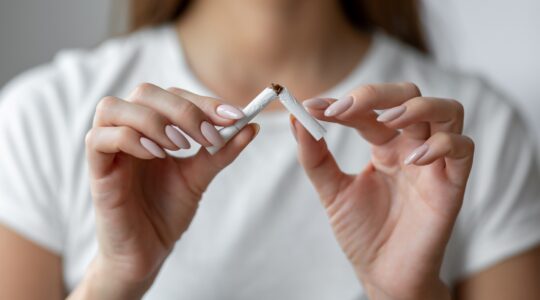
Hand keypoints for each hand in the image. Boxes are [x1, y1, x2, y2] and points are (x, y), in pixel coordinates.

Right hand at [73, 84, 256, 298]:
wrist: (147, 252)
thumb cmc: (167, 212)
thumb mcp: (200, 176)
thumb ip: (221, 151)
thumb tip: (252, 126)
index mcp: (151, 128)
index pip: (173, 95)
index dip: (204, 101)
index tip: (235, 116)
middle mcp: (127, 131)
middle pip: (144, 92)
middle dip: (182, 109)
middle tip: (208, 136)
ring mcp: (108, 149)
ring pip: (112, 107)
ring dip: (153, 121)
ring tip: (181, 146)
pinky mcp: (96, 171)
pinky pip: (99, 139)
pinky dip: (130, 139)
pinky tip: (158, 156)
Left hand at [293, 83, 473, 299]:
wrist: (383, 274)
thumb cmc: (363, 233)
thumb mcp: (332, 191)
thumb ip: (315, 157)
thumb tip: (296, 118)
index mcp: (385, 146)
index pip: (370, 109)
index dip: (343, 102)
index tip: (313, 106)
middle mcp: (412, 147)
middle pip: (411, 95)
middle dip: (378, 94)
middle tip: (344, 108)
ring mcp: (435, 164)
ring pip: (447, 111)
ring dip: (416, 107)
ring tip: (385, 120)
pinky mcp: (452, 185)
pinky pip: (462, 149)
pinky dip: (441, 145)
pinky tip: (412, 159)